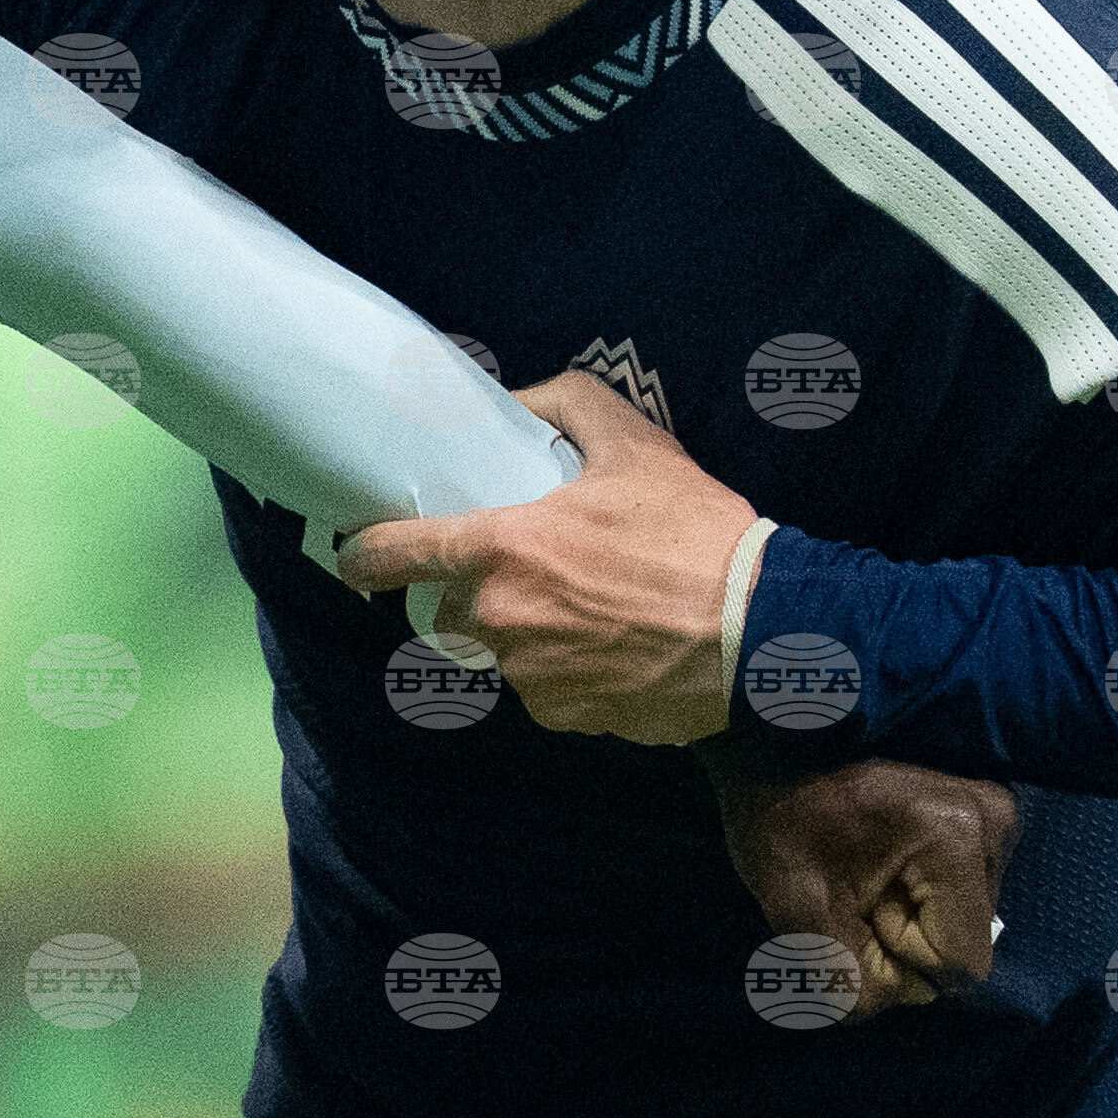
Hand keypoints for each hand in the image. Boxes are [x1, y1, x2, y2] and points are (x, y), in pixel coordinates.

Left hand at [337, 363, 765, 745]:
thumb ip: (564, 405)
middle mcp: (499, 619)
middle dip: (478, 591)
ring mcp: (527, 676)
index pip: (393, 556)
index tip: (358, 555)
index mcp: (501, 549)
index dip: (366, 554)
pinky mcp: (562, 716)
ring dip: (526, 631)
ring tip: (593, 608)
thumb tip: (517, 402)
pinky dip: (565, 671)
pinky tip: (615, 646)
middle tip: (538, 570)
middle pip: (450, 610)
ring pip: (499, 651)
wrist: (760, 632)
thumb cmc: (696, 533)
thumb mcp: (635, 443)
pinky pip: (541, 690)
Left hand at [703, 747, 1014, 1017]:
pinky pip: (964, 892)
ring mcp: (997, 813)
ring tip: (868, 871)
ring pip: (964, 919)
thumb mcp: (796, 910)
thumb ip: (845, 977)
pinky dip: (924, 895)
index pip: (959, 963)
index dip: (902, 960)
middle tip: (858, 891)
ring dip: (914, 918)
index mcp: (954, 838)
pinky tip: (887, 862)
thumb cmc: (781, 822)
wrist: (773, 746)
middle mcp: (994, 822)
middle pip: (965, 941)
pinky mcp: (988, 814)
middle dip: (907, 938)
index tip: (859, 912)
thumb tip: (890, 1003)